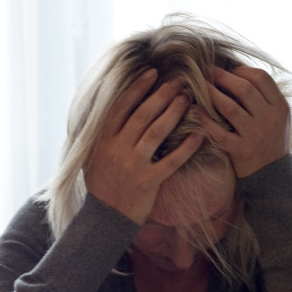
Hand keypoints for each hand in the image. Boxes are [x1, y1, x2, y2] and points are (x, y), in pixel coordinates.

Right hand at [85, 68, 203, 224]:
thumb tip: (109, 109)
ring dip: (174, 112)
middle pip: (143, 114)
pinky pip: (171, 160)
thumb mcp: (91, 156)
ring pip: (157, 132)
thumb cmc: (101, 184)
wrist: (104, 218)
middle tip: (178, 81)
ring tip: (187, 98)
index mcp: (103, 140)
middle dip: (162, 95)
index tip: (153, 73)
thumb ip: (100, 134)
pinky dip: (186, 147)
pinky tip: (199, 135)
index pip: (121, 107)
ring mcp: (133, 165)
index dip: (138, 88)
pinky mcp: (148, 181)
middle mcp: (117, 149)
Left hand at [196, 66, 290, 177]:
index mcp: (280, 107)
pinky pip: (219, 132)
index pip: (261, 78)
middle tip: (206, 71)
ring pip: (230, 108)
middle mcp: (269, 119)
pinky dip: (205, 120)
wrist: (273, 176)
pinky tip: (194, 110)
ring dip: (211, 94)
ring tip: (197, 86)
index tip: (226, 69)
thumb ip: (264, 97)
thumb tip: (237, 72)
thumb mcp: (277, 117)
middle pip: (244, 89)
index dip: (240, 70)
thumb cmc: (270, 141)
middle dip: (222, 77)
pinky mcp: (240, 151)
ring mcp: (255, 135)